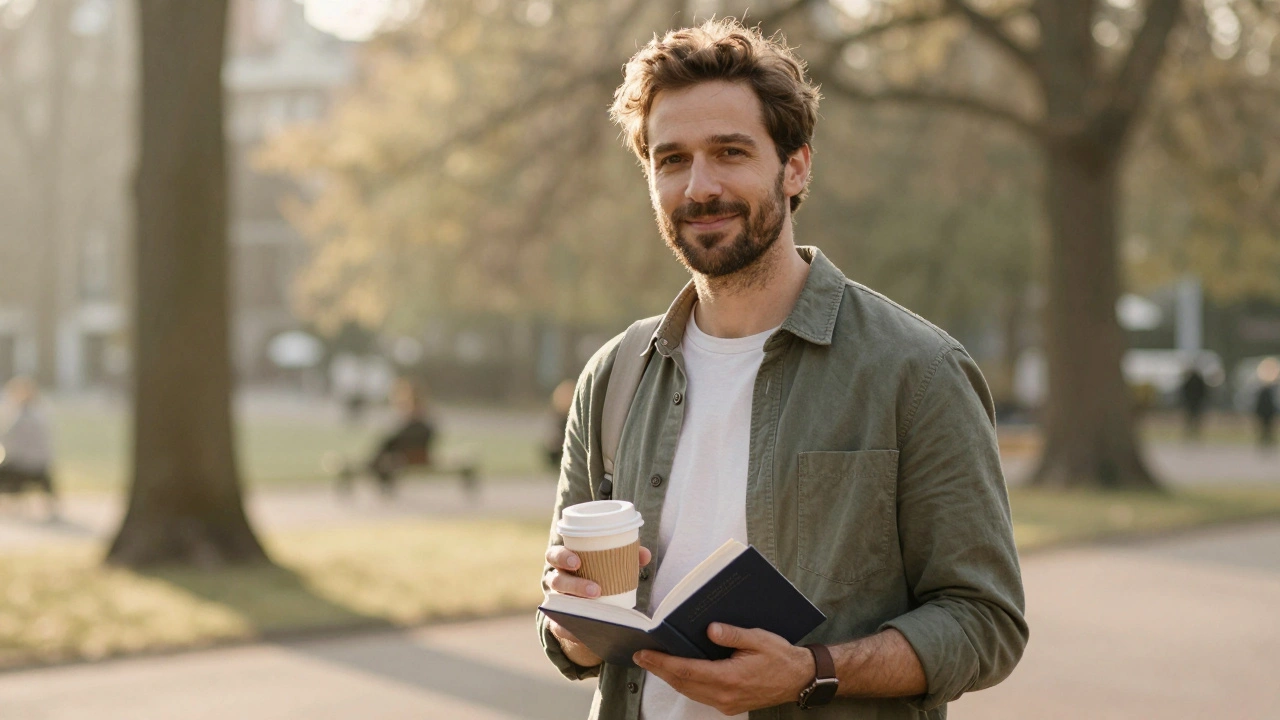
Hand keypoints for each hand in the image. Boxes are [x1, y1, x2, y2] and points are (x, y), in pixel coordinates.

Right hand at [544, 544, 652, 667]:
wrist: (590, 604)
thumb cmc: (600, 575)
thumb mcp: (610, 564)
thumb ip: (626, 556)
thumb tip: (645, 555)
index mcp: (565, 563)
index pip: (554, 555)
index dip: (562, 557)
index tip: (577, 562)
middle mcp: (557, 581)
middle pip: (555, 580)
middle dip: (574, 585)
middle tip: (596, 590)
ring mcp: (556, 601)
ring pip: (556, 603)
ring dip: (575, 607)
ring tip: (596, 610)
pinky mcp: (558, 621)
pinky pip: (558, 627)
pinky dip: (569, 629)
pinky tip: (581, 632)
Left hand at [634, 623, 813, 714]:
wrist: (799, 680)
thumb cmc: (780, 657)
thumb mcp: (759, 639)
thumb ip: (733, 635)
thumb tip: (710, 629)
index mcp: (730, 678)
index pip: (686, 671)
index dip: (662, 663)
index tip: (644, 654)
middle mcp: (725, 695)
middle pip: (682, 684)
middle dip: (659, 670)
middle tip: (641, 656)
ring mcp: (726, 703)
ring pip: (689, 692)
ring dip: (670, 678)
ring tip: (654, 663)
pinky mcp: (729, 705)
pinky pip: (700, 695)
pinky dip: (685, 684)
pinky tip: (678, 672)